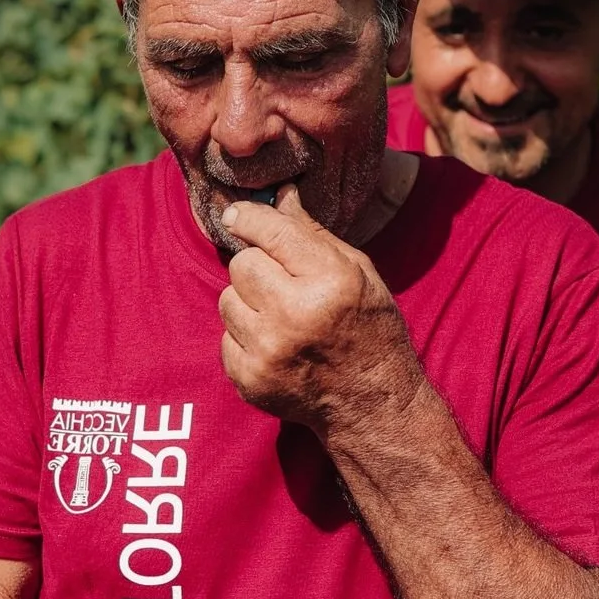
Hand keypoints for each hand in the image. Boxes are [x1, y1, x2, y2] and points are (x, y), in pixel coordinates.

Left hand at [218, 187, 422, 436]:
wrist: (373, 405)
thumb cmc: (370, 329)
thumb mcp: (359, 273)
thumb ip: (313, 234)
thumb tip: (278, 194)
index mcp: (330, 281)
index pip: (269, 231)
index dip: (248, 218)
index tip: (237, 215)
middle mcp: (296, 315)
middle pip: (241, 264)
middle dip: (257, 267)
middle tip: (281, 283)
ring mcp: (269, 351)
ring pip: (226, 300)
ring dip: (247, 303)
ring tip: (280, 318)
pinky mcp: (250, 380)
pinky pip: (225, 338)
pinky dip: (244, 338)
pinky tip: (275, 346)